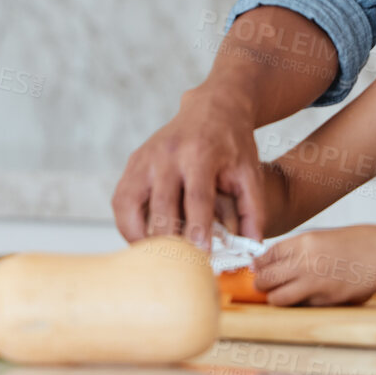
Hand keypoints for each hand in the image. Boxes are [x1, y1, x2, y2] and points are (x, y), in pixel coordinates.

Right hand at [113, 87, 263, 244]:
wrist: (213, 107)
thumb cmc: (233, 144)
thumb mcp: (251, 172)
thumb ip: (254, 210)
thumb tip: (251, 248)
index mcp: (201, 153)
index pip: (196, 197)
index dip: (198, 229)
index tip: (202, 256)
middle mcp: (168, 153)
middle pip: (161, 204)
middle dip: (169, 240)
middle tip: (179, 267)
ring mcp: (146, 157)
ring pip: (130, 204)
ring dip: (140, 235)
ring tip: (156, 258)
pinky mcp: (134, 161)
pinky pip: (121, 199)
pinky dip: (127, 224)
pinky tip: (144, 239)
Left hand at [254, 226, 375, 306]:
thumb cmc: (354, 244)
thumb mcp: (321, 237)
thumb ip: (297, 250)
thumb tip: (272, 263)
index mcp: (302, 242)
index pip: (267, 256)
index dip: (258, 264)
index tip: (255, 269)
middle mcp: (305, 262)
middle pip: (265, 278)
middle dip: (260, 284)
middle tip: (261, 285)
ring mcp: (315, 283)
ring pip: (278, 298)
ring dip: (274, 298)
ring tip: (277, 296)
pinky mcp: (326, 300)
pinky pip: (301, 306)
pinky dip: (299, 304)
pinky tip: (304, 298)